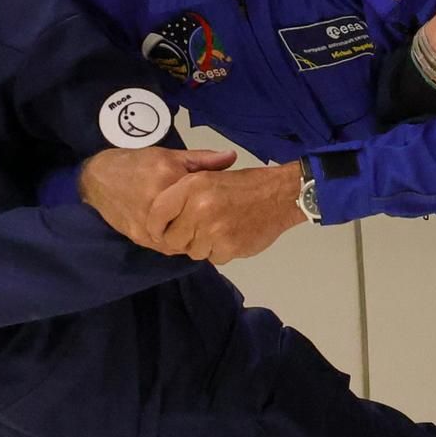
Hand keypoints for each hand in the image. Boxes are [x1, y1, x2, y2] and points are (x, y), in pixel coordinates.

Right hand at [80, 146, 230, 248]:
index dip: (214, 210)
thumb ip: (202, 159)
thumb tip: (232, 157)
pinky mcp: (137, 236)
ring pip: (178, 241)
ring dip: (188, 239)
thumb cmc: (137, 163)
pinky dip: (173, 243)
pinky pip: (162, 246)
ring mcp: (146, 223)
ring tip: (196, 233)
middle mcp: (156, 204)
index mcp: (168, 179)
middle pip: (191, 225)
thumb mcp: (169, 155)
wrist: (98, 177)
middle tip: (212, 226)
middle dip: (202, 228)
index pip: (202, 202)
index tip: (221, 210)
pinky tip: (178, 235)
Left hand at [143, 162, 306, 264]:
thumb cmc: (243, 185)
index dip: (155, 226)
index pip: (157, 214)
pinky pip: (213, 258)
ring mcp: (213, 229)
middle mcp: (199, 207)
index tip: (159, 231)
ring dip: (203, 245)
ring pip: (193, 251)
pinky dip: (220, 251)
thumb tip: (158, 223)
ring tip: (218, 230)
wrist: (280, 196)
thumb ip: (181, 196)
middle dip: (182, 238)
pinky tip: (231, 236)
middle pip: (173, 238)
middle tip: (196, 231)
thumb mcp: (208, 177)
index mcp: (191, 186)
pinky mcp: (228, 247)